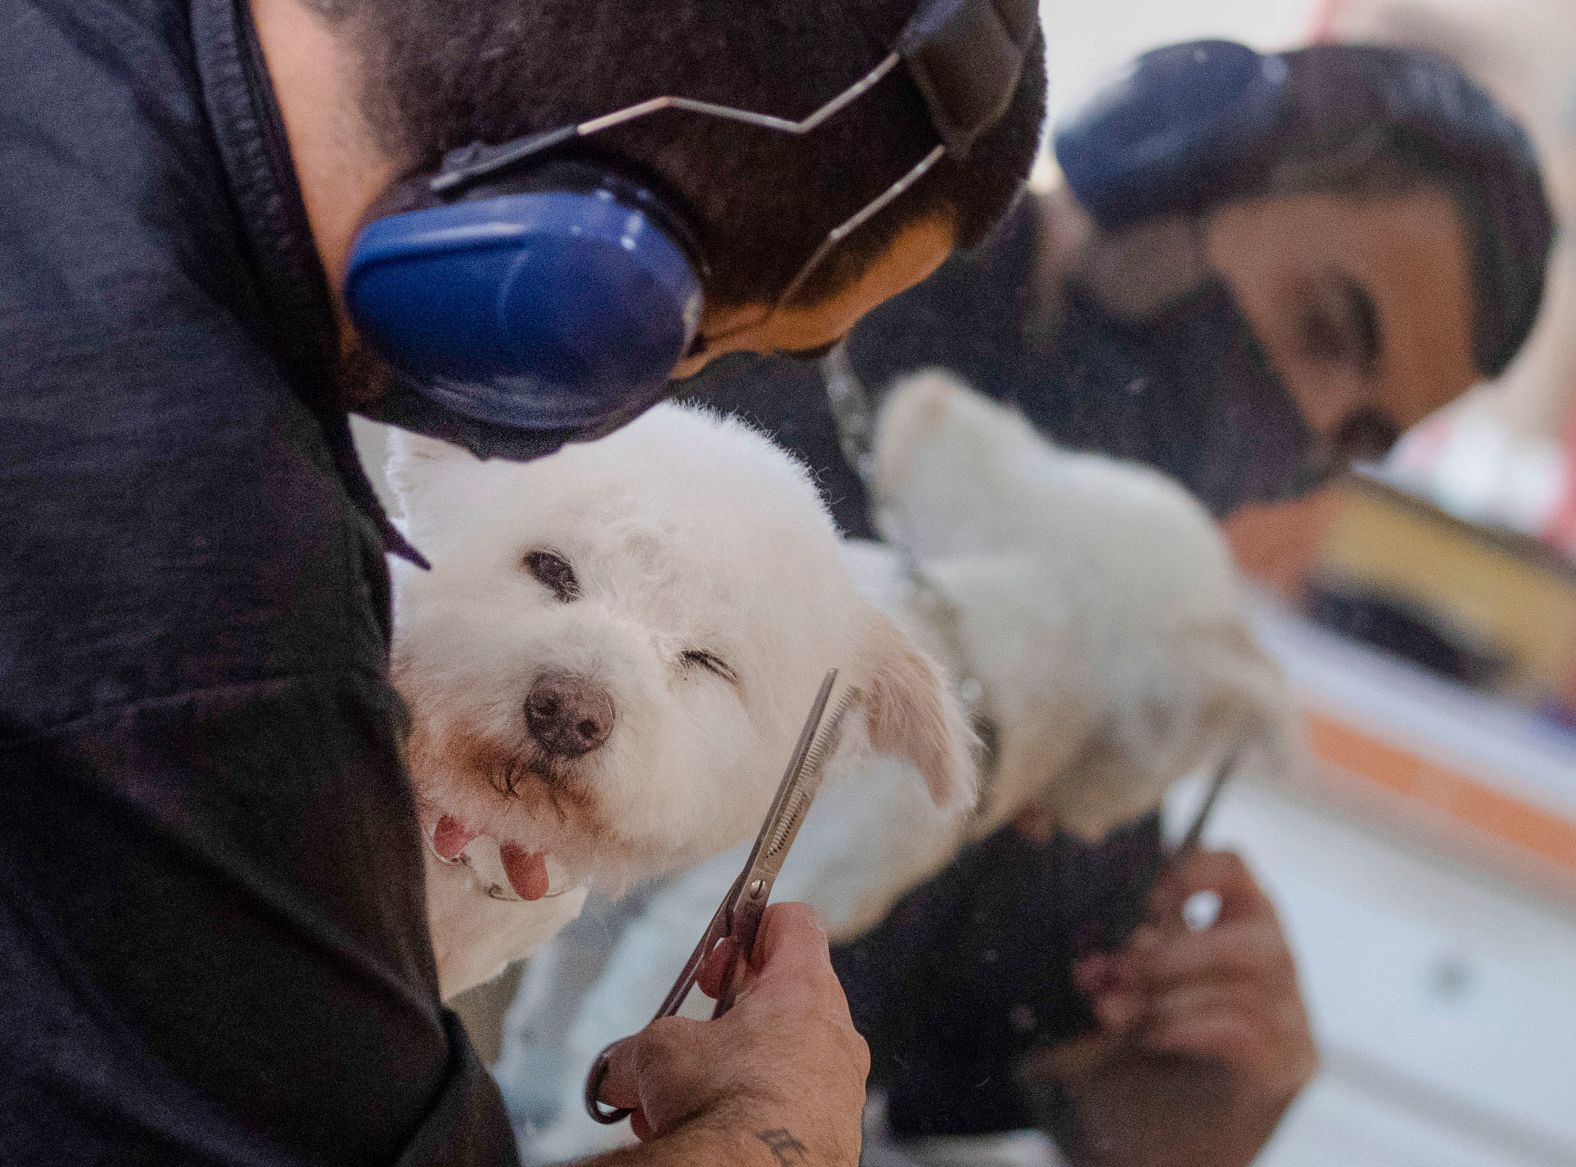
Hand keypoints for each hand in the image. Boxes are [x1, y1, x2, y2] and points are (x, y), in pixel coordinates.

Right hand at [594, 902, 869, 1165]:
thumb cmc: (723, 1105)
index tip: (721, 952)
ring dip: (729, 1071)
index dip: (752, 924)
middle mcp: (836, 1035)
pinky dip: (749, 1112)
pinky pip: (790, 1108)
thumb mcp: (658, 1053)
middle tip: (693, 1034)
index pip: (795, 922)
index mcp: (804, 991)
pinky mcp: (834, 1137)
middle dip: (728, 1016)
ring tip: (677, 1103)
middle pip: (786, 997)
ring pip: (782, 1060)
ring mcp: (841, 1089)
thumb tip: (616, 1070)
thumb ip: (637, 1048)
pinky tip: (706, 1132)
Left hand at [1024, 850, 1317, 1166]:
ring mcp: (1292, 1025)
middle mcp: (1276, 974)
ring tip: (1119, 1013)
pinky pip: (1246, 1029)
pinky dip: (1188, 1025)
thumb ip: (1114, 972)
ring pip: (1252, 979)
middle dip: (1177, 950)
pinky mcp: (1286, 1071)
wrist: (1156, 1154)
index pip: (1235, 871)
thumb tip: (1098, 963)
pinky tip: (1152, 1038)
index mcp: (1234, 935)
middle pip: (1254, 935)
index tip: (1147, 904)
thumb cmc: (1136, 1069)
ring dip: (1171, 992)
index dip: (1192, 871)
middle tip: (1119, 971)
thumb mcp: (1116, 1002)